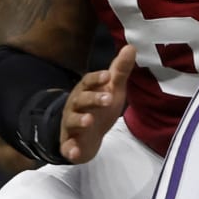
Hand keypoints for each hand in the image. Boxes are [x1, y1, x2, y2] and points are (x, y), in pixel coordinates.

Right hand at [60, 46, 133, 164]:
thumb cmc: (100, 107)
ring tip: (89, 121)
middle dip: (92, 99)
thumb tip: (131, 46)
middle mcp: (75, 106)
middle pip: (80, 100)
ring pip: (72, 121)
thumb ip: (120, 71)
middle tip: (108, 99)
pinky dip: (70, 149)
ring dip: (79, 120)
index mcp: (86, 91)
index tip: (108, 76)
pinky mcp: (69, 143)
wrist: (87, 135)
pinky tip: (74, 152)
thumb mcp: (112, 89)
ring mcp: (71, 124)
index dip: (97, 79)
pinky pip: (67, 146)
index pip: (89, 82)